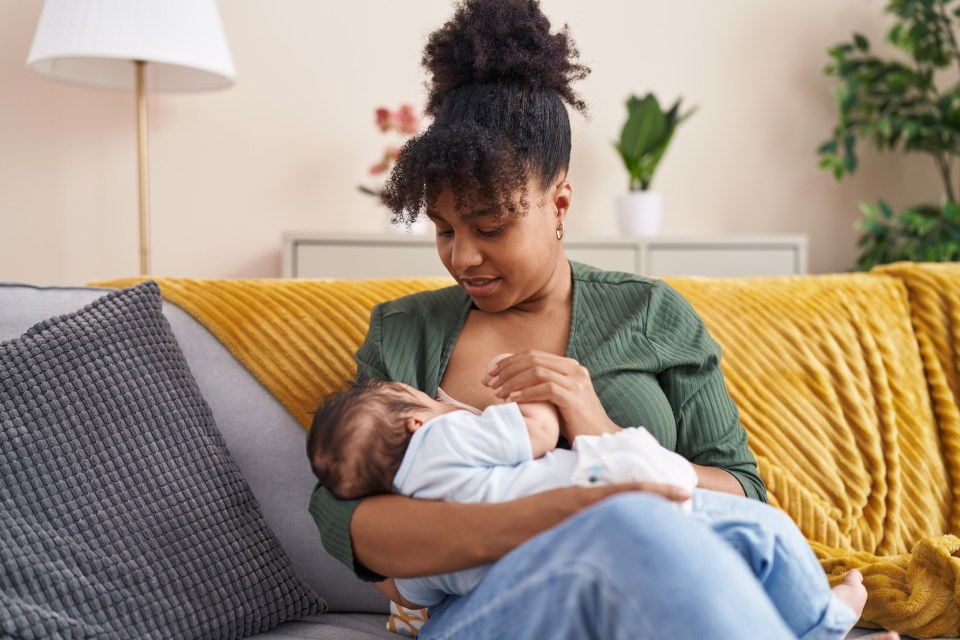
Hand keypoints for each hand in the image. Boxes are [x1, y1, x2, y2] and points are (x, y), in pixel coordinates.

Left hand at [482, 350, 619, 440]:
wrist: (599, 437)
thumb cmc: (573, 420)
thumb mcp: (555, 397)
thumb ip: (539, 385)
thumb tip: (507, 379)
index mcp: (569, 365)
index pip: (533, 354)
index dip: (508, 361)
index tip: (490, 373)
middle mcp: (574, 369)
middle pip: (532, 359)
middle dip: (507, 369)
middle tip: (489, 383)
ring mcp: (576, 382)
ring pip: (537, 371)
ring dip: (513, 381)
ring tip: (498, 393)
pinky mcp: (575, 398)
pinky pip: (546, 389)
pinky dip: (526, 393)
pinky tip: (513, 400)